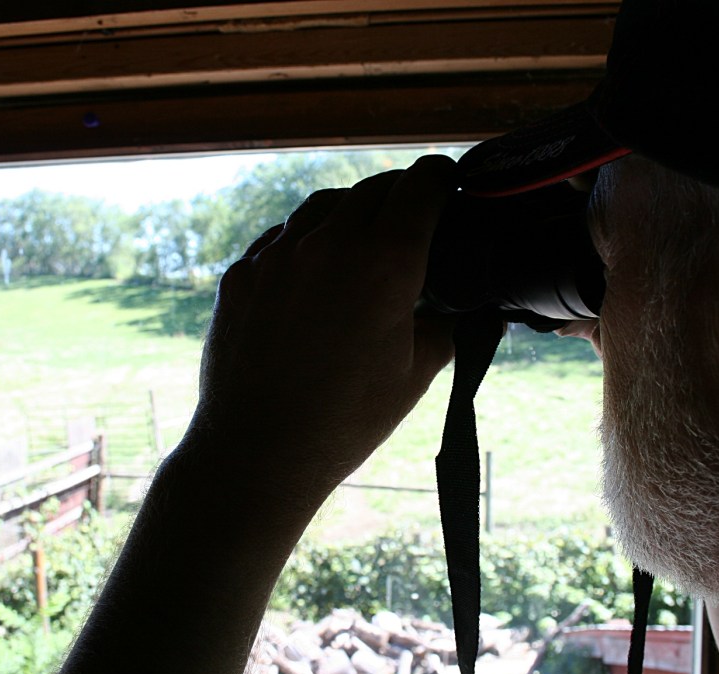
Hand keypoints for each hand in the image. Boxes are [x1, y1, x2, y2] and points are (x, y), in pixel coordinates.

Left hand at [188, 155, 458, 496]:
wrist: (257, 449)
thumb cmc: (345, 420)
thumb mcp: (416, 375)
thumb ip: (449, 330)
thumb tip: (476, 316)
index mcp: (386, 262)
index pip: (422, 186)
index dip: (443, 178)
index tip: (450, 182)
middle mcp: (330, 243)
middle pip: (374, 189)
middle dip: (400, 194)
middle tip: (412, 215)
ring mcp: (278, 254)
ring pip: (323, 205)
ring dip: (350, 212)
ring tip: (362, 238)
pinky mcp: (241, 273)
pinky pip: (281, 236)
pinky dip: (305, 239)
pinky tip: (313, 267)